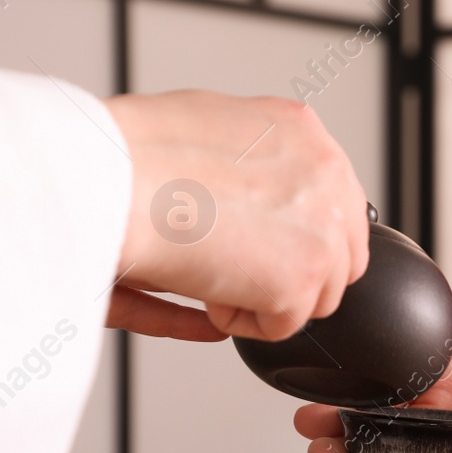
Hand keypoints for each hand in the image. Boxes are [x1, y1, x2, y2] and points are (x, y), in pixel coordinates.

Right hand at [104, 90, 368, 341]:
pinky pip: (285, 326)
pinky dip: (242, 319)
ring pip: (318, 295)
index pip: (335, 202)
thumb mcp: (210, 126)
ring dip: (265, 296)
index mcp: (303, 131)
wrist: (109, 180)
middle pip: (342, 253)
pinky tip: (205, 287)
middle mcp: (326, 174)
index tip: (265, 247)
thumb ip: (253, 157)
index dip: (298, 235)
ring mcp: (322, 229)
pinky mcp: (302, 279)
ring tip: (211, 272)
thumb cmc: (132, 154)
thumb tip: (264, 194)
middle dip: (293, 271)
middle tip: (237, 270)